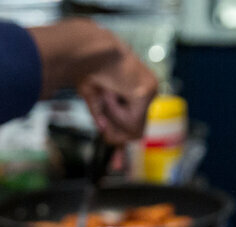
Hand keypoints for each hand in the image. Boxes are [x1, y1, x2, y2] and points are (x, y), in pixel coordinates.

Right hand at [30, 20, 157, 142]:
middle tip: (101, 123)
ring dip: (113, 119)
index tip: (117, 167)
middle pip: (136, 134)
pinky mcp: (146, 92)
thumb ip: (103, 121)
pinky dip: (115, 113)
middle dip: (115, 134)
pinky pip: (131, 121)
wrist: (85, 49)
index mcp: (137, 91)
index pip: (136, 125)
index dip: (123, 145)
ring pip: (133, 130)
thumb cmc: (86, 69)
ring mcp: (150, 91)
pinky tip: (109, 94)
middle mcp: (148, 92)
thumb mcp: (95, 101)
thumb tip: (109, 141)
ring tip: (105, 96)